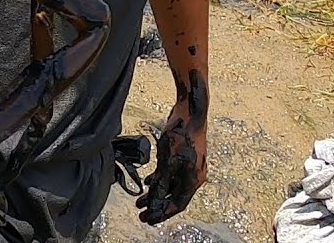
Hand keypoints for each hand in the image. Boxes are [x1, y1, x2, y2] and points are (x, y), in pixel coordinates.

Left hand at [136, 100, 207, 223]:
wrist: (190, 113)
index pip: (178, 204)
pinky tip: (148, 182)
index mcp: (193, 180)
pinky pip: (170, 174)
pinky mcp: (182, 157)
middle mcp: (193, 176)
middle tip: (140, 213)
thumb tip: (156, 199)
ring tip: (140, 200)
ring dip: (156, 192)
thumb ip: (162, 182)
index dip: (162, 213)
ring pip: (170, 185)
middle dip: (156, 205)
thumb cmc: (181, 136)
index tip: (148, 219)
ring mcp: (188, 166)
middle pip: (173, 196)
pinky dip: (159, 179)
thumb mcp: (168, 162)